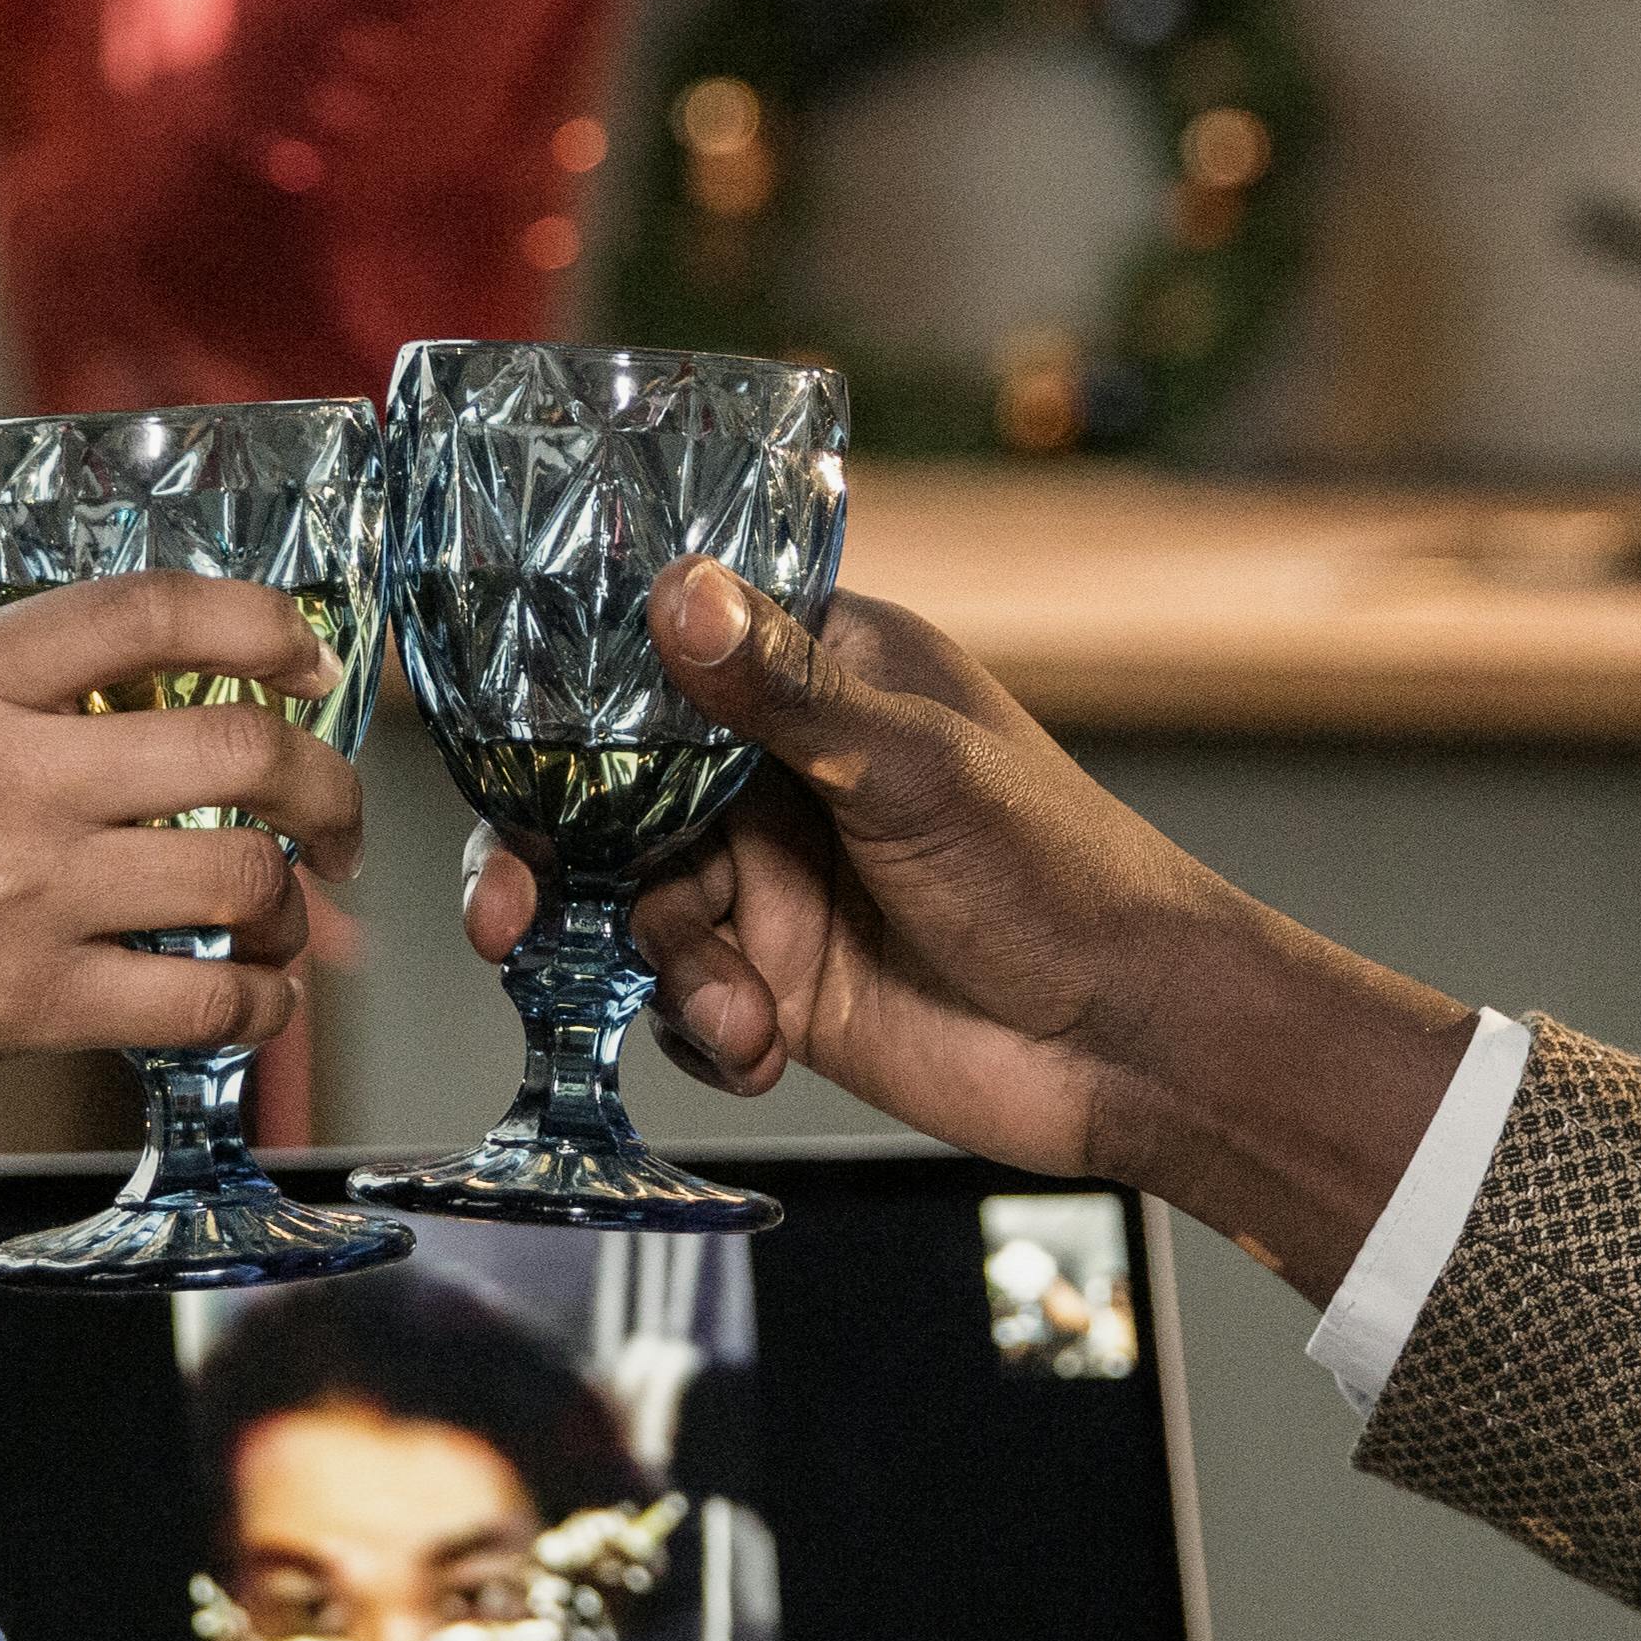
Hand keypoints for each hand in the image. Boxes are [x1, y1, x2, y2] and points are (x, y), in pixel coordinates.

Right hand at [0, 571, 367, 1141]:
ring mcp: (18, 894)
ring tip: (291, 921)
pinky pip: (200, 1005)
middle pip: (240, 748)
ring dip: (298, 905)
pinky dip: (259, 1010)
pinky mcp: (21, 1005)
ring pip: (242, 879)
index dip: (263, 622)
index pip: (150, 611)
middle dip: (327, 783)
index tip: (311, 654)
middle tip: (340, 814)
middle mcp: (0, 776)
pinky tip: (256, 1005)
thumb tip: (129, 701)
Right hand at [459, 562, 1475, 1291]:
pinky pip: (682, 1002)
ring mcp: (774, 880)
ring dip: (672, 969)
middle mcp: (778, 771)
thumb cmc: (1060, 873)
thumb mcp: (914, 768)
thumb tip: (676, 593)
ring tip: (743, 1011)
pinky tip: (763, 1047)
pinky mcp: (779, 982)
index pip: (658, 662)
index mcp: (818, 676)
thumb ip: (783, 692)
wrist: (1129, 1043)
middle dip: (563, 867)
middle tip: (514, 921)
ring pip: (638, 912)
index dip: (567, 712)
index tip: (511, 764)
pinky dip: (705, 1029)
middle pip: (613, 799)